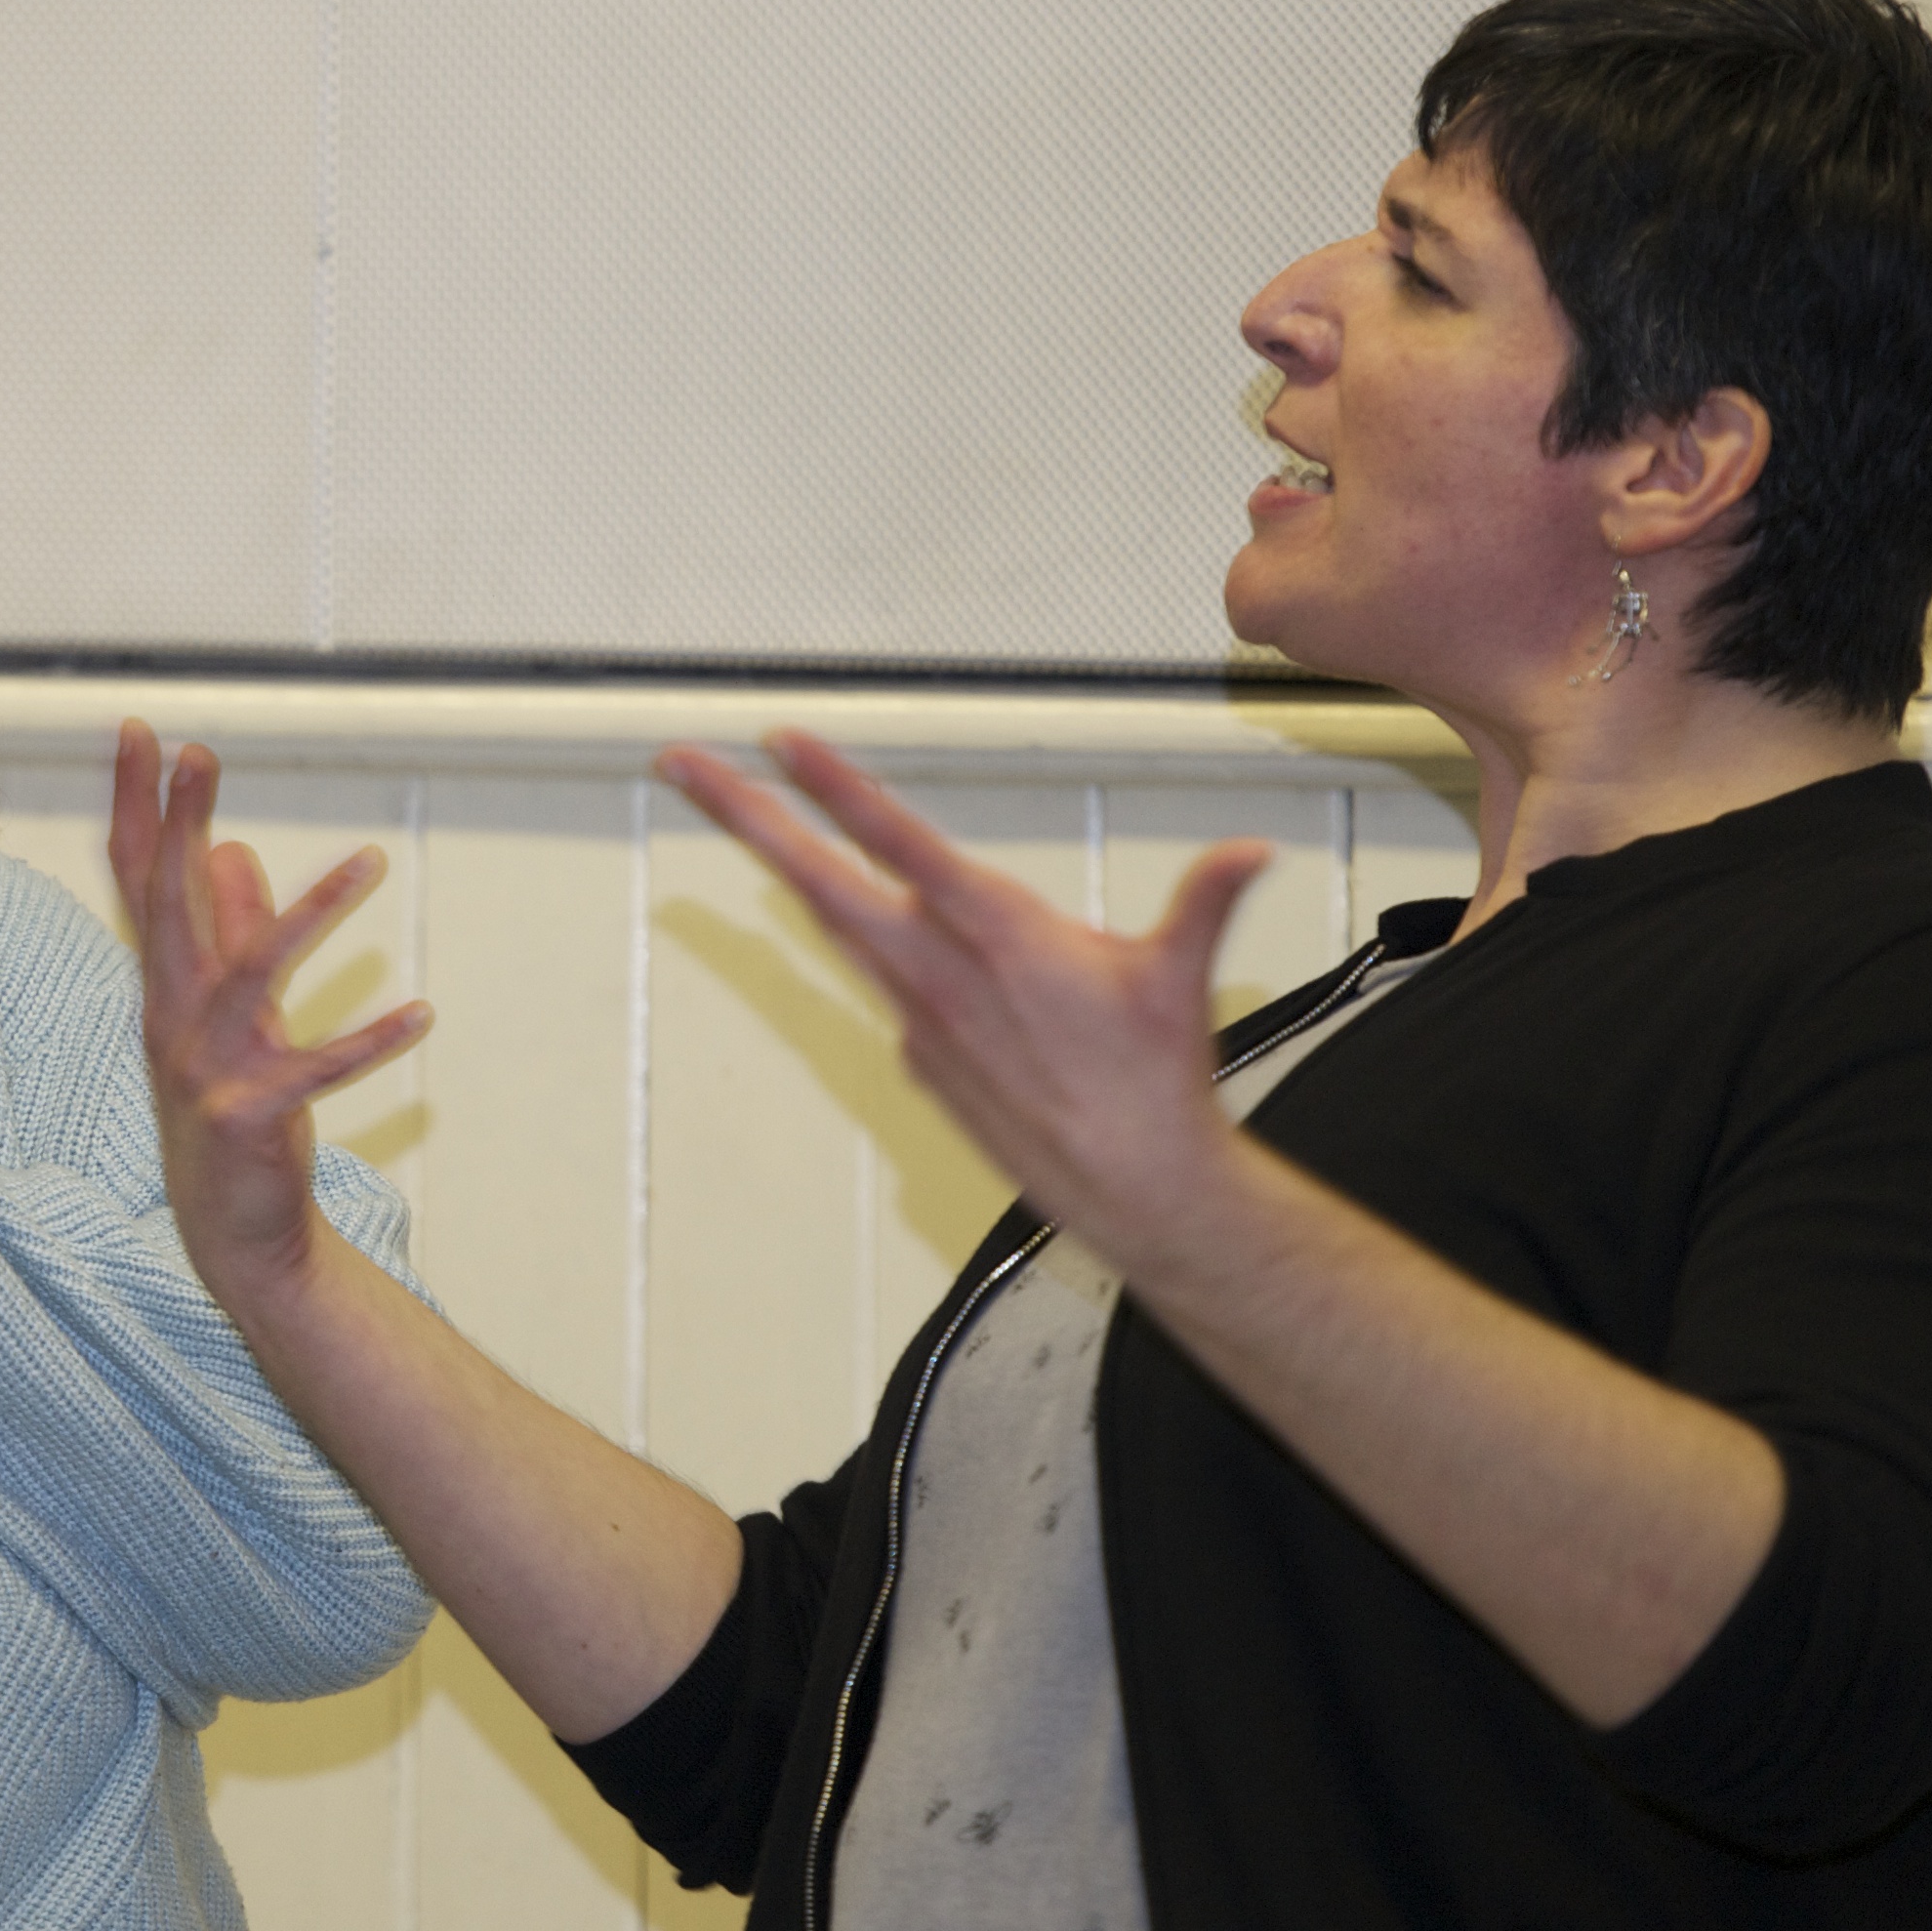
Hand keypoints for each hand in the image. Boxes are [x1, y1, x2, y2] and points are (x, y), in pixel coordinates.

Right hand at [106, 721, 432, 1297]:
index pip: (140, 879)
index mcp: (166, 985)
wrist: (233, 1232)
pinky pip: (317, 1069)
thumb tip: (230, 852)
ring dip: (314, 913)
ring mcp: (205, 1068)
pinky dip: (371, 1042)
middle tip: (197, 752)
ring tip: (374, 860)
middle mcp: (171, 1016)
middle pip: (168, 906)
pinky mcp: (252, 1116)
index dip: (137, 806)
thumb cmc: (234, 1110)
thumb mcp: (236, 1013)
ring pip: (254, 973)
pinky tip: (422, 1012)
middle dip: (180, 825)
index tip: (137, 732)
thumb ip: (232, 932)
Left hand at [654, 729, 1271, 1264]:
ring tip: (739, 814)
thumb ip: (1205, 900)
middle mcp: (936, 968)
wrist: (1131, 1188)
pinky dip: (878, 950)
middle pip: (819, 879)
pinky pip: (891, 988)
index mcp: (994, 929)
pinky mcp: (918, 1059)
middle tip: (682, 764)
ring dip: (787, 867)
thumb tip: (1249, 853)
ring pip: (837, 926)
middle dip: (747, 816)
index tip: (780, 742)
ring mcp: (915, 1017)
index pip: (897, 839)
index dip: (834, 786)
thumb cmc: (1154, 1080)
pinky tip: (898, 944)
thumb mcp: (1179, 975)